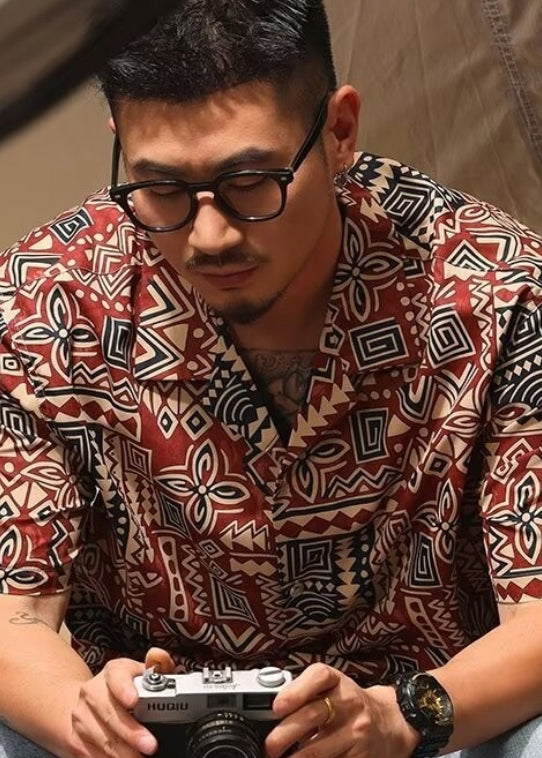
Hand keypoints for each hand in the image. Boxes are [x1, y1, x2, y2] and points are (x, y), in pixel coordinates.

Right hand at [68, 647, 173, 757]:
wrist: (88, 702)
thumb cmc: (124, 688)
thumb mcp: (142, 673)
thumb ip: (158, 665)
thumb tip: (159, 656)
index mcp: (113, 672)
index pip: (117, 675)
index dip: (124, 688)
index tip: (133, 700)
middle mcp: (93, 692)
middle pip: (109, 713)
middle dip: (131, 733)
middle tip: (150, 745)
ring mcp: (81, 717)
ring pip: (100, 737)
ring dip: (121, 752)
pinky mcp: (74, 739)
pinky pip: (90, 754)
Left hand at [265, 663, 419, 757]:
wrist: (391, 721)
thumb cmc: (351, 703)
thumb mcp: (333, 687)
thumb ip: (306, 692)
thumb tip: (270, 710)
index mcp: (337, 681)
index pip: (318, 677)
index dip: (295, 691)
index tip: (277, 707)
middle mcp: (348, 703)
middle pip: (311, 715)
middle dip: (283, 735)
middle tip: (269, 746)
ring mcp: (356, 731)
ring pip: (317, 749)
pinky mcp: (361, 756)